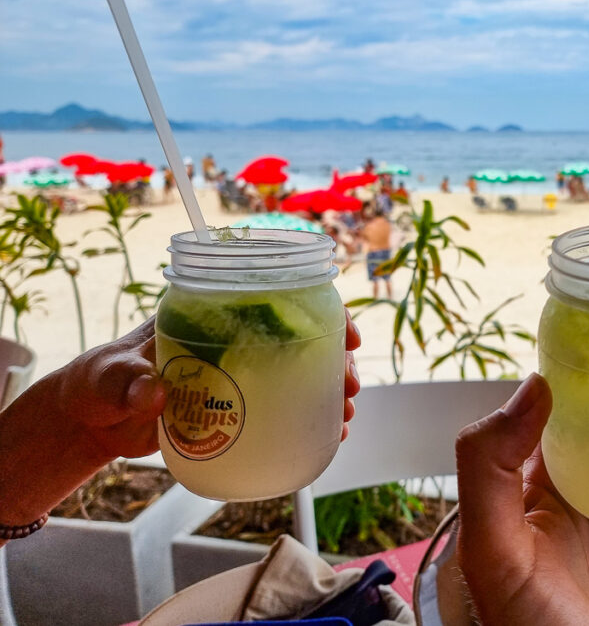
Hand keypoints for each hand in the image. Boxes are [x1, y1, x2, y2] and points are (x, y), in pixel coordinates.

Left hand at [54, 308, 361, 460]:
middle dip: (336, 360)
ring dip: (330, 392)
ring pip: (300, 376)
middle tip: (350, 386)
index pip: (279, 300)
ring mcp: (238, 376)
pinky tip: (331, 436)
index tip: (344, 332)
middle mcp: (234, 342)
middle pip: (302, 341)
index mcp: (213, 315)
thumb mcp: (110, 376)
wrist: (90, 420)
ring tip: (347, 416)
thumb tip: (156, 394)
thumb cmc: (100, 382)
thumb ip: (130, 383)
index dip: (322, 310)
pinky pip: (282, 410)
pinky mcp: (236, 409)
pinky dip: (310, 421)